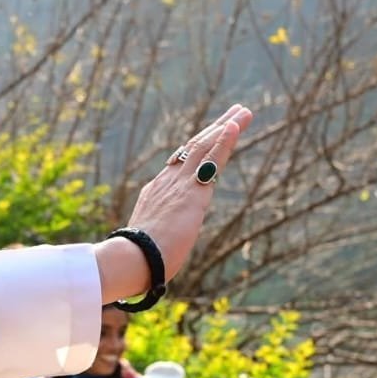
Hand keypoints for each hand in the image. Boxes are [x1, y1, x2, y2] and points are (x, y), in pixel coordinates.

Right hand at [93, 104, 253, 303]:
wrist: (133, 259)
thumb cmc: (137, 261)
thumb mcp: (148, 245)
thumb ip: (153, 243)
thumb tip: (151, 266)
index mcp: (155, 194)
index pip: (179, 165)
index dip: (196, 148)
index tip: (208, 135)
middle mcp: (167, 182)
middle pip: (194, 148)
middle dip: (214, 129)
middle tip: (232, 114)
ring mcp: (180, 184)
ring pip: (205, 147)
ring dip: (225, 127)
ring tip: (243, 112)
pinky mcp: (194, 190)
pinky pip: (212, 160)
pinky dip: (224, 141)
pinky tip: (235, 125)